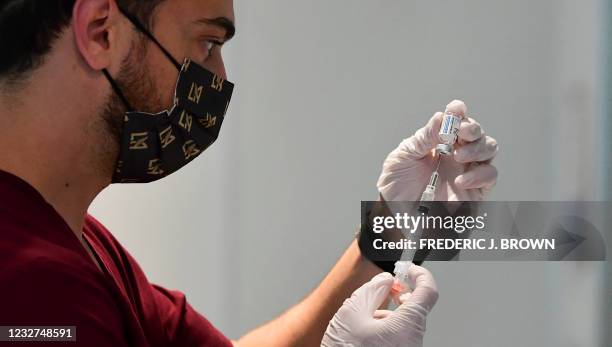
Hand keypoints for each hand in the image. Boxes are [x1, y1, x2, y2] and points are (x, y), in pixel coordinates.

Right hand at [321, 265, 437, 346]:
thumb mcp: (353, 311)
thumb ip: (373, 289)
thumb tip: (386, 280)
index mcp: (407, 326)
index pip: (428, 291)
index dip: (419, 274)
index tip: (407, 268)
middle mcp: (414, 341)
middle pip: (415, 307)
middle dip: (398, 294)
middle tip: (384, 288)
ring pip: (404, 323)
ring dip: (387, 313)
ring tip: (363, 317)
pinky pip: (398, 337)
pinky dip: (385, 328)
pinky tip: (365, 332)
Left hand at [377, 100, 497, 200]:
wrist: (395, 212)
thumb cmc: (396, 184)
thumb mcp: (404, 156)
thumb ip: (423, 138)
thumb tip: (441, 117)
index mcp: (439, 140)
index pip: (456, 120)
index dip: (458, 112)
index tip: (456, 109)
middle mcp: (456, 152)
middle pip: (477, 132)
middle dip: (472, 128)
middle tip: (461, 133)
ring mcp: (467, 170)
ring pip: (489, 148)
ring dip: (478, 148)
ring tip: (458, 156)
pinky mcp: (474, 190)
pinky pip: (489, 176)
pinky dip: (479, 174)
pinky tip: (461, 180)